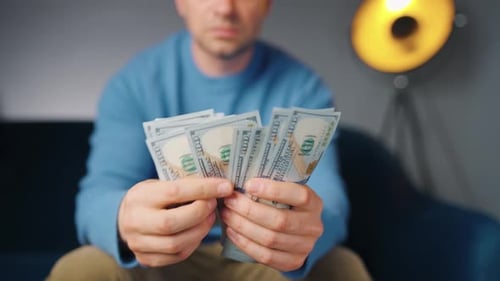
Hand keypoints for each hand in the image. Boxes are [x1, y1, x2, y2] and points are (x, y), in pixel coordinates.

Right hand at [118, 177, 232, 266]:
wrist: (124, 218)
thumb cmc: (150, 198)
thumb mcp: (159, 184)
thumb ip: (184, 185)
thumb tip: (218, 185)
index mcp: (140, 197)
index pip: (175, 192)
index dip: (203, 189)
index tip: (225, 186)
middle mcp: (135, 221)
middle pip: (172, 222)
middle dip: (200, 213)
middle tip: (214, 204)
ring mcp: (138, 243)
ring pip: (176, 243)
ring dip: (200, 230)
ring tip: (209, 217)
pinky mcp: (146, 258)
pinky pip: (177, 256)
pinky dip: (193, 243)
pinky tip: (198, 231)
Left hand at [221, 178, 323, 271]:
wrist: (298, 229)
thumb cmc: (286, 203)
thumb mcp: (287, 190)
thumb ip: (273, 184)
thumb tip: (241, 178)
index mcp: (314, 203)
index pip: (299, 196)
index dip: (273, 190)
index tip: (248, 184)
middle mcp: (314, 226)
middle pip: (279, 221)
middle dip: (249, 210)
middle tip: (230, 200)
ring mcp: (305, 246)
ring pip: (270, 239)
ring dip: (243, 226)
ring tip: (227, 214)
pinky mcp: (293, 262)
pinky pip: (265, 256)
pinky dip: (245, 243)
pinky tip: (232, 232)